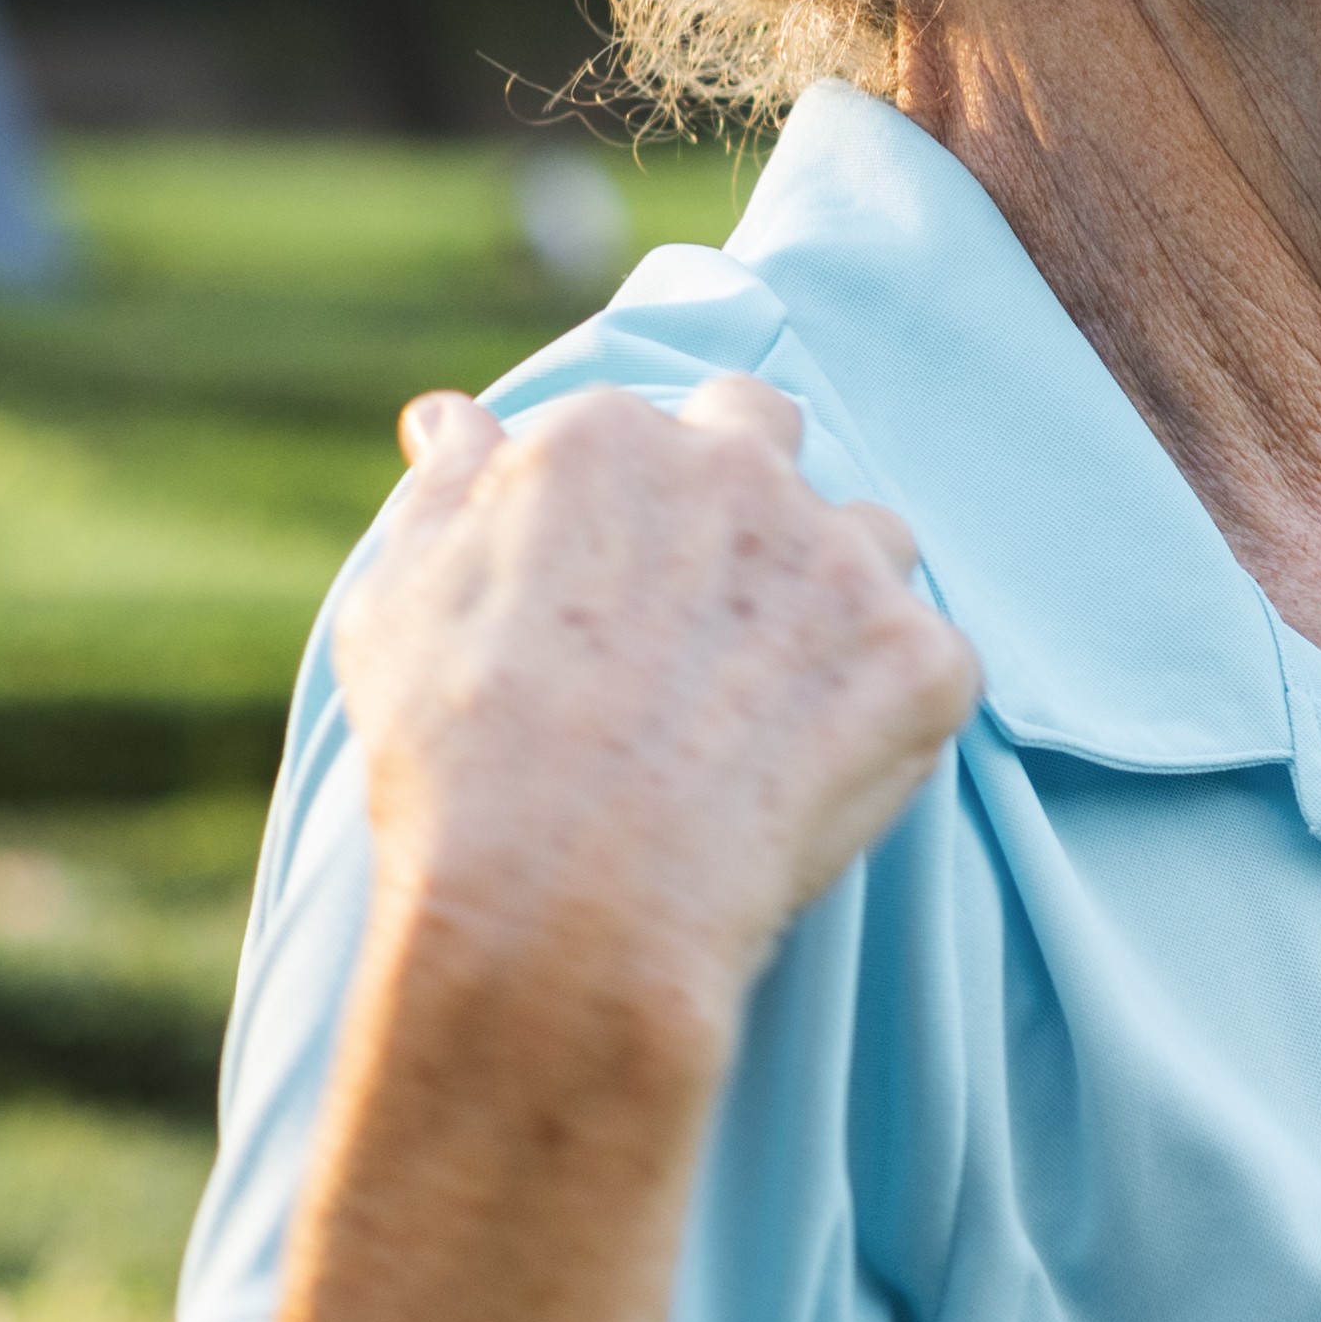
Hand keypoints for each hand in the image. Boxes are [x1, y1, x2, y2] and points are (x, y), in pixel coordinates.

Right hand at [337, 376, 974, 1041]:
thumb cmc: (454, 765)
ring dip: (832, 597)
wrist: (561, 905)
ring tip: (763, 707)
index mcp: (609, 441)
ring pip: (867, 541)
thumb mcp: (397, 604)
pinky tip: (810, 775)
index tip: (627, 584)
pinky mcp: (921, 657)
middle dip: (749, 498)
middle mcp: (737, 471)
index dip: (645, 510)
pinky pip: (923, 663)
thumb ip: (449, 490)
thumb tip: (454, 416)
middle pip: (770, 437)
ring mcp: (842, 559)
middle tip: (707, 616)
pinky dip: (883, 712)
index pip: (657, 428)